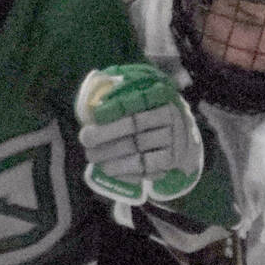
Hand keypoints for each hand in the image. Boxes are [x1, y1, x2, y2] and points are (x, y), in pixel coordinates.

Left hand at [75, 64, 201, 203]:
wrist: (179, 142)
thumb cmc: (150, 119)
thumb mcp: (141, 102)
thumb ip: (121, 97)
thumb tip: (92, 101)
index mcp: (160, 96)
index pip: (136, 99)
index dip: (115, 107)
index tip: (95, 115)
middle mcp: (169, 116)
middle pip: (134, 124)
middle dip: (106, 133)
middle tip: (85, 138)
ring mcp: (172, 139)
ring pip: (137, 147)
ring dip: (110, 153)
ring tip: (91, 155)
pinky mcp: (171, 160)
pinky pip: (145, 166)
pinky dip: (124, 168)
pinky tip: (107, 168)